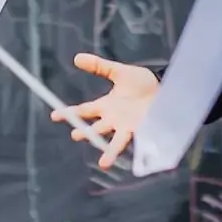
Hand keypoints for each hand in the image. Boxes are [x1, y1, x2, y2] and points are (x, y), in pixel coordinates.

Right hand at [63, 54, 158, 169]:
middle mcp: (114, 120)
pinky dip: (136, 154)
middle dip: (86, 133)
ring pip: (115, 142)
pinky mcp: (144, 131)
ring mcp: (128, 128)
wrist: (167, 90)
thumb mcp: (119, 72)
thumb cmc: (142, 84)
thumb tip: (76, 58)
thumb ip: (99, 66)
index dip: (69, 113)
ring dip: (110, 152)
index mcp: (106, 106)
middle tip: (76, 135)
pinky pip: (138, 144)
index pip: (84, 111)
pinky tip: (134, 163)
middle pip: (96, 129)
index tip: (54, 115)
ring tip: (104, 163)